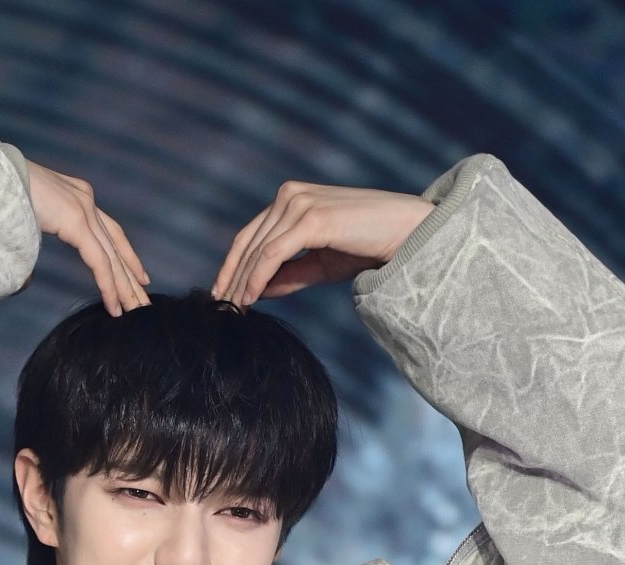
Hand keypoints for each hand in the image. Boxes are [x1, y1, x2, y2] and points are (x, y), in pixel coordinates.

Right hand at [23, 159, 150, 316]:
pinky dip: (108, 286)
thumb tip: (28, 280)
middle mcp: (86, 199)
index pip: (111, 231)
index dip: (127, 255)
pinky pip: (99, 262)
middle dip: (132, 278)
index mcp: (77, 195)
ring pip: (112, 257)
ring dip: (125, 288)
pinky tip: (115, 306)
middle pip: (117, 246)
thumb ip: (35, 243)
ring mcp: (83, 207)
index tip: (141, 277)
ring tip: (136, 312)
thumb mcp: (24, 220)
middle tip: (145, 303)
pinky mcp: (76, 220)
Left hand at [210, 182, 434, 305]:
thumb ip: (288, 274)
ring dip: (241, 282)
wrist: (405, 233)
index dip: (232, 266)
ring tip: (231, 309)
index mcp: (291, 199)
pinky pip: (273, 254)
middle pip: (248, 242)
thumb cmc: (366, 246)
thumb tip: (257, 292)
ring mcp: (299, 202)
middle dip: (231, 277)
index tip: (221, 294)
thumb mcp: (320, 263)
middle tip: (219, 308)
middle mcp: (290, 195)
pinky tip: (248, 299)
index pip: (250, 235)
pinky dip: (257, 277)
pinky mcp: (311, 218)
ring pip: (257, 250)